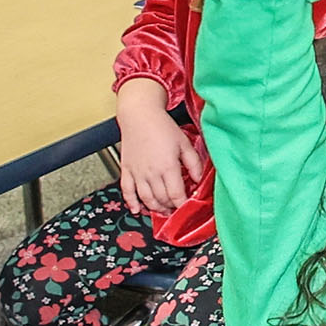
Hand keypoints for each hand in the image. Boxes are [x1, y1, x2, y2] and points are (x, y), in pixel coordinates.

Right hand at [116, 94, 203, 216]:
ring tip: (163, 210)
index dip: (182, 204)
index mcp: (168, 166)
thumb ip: (194, 163)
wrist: (139, 115)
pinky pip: (127, 191)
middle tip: (176, 207)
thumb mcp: (184, 143)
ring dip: (155, 208)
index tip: (187, 206)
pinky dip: (131, 202)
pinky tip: (136, 209)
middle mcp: (151, 173)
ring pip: (146, 199)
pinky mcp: (127, 170)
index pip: (176, 195)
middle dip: (170, 207)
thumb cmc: (162, 126)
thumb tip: (198, 180)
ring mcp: (137, 173)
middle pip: (162, 199)